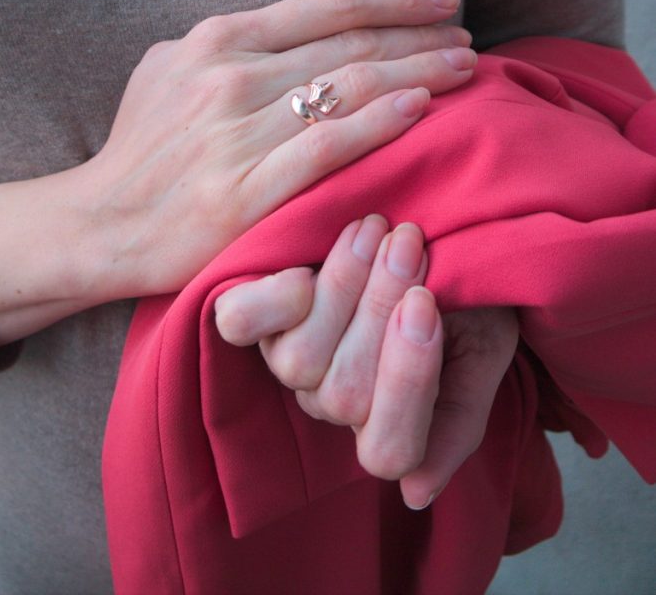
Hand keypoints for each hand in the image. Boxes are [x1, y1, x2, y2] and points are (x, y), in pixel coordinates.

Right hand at [0, 0, 474, 345]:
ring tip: (466, 69)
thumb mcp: (165, 68)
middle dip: (421, 36)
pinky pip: (328, 146)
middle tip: (468, 39)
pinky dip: (381, 123)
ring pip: (351, 88)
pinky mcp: (247, 190)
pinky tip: (422, 109)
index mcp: (218, 39)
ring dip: (419, 72)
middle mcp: (232, 76)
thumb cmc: (141, 147)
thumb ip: (224, 44)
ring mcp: (239, 133)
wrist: (101, 223)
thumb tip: (284, 31)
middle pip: (351, 44)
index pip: (327, 4)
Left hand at [215, 219, 517, 508]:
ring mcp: (293, 362)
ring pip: (301, 359)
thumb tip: (415, 495)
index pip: (389, 450)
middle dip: (380, 308)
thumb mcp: (484, 352)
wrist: (439, 235)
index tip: (426, 302)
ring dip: (343, 285)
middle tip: (410, 242)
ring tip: (378, 230)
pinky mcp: (260, 317)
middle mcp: (335, 402)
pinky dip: (271, 295)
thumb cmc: (468, 298)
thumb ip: (458, 420)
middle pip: (347, 393)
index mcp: (393, 426)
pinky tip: (310, 264)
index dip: (406, 379)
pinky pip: (241, 324)